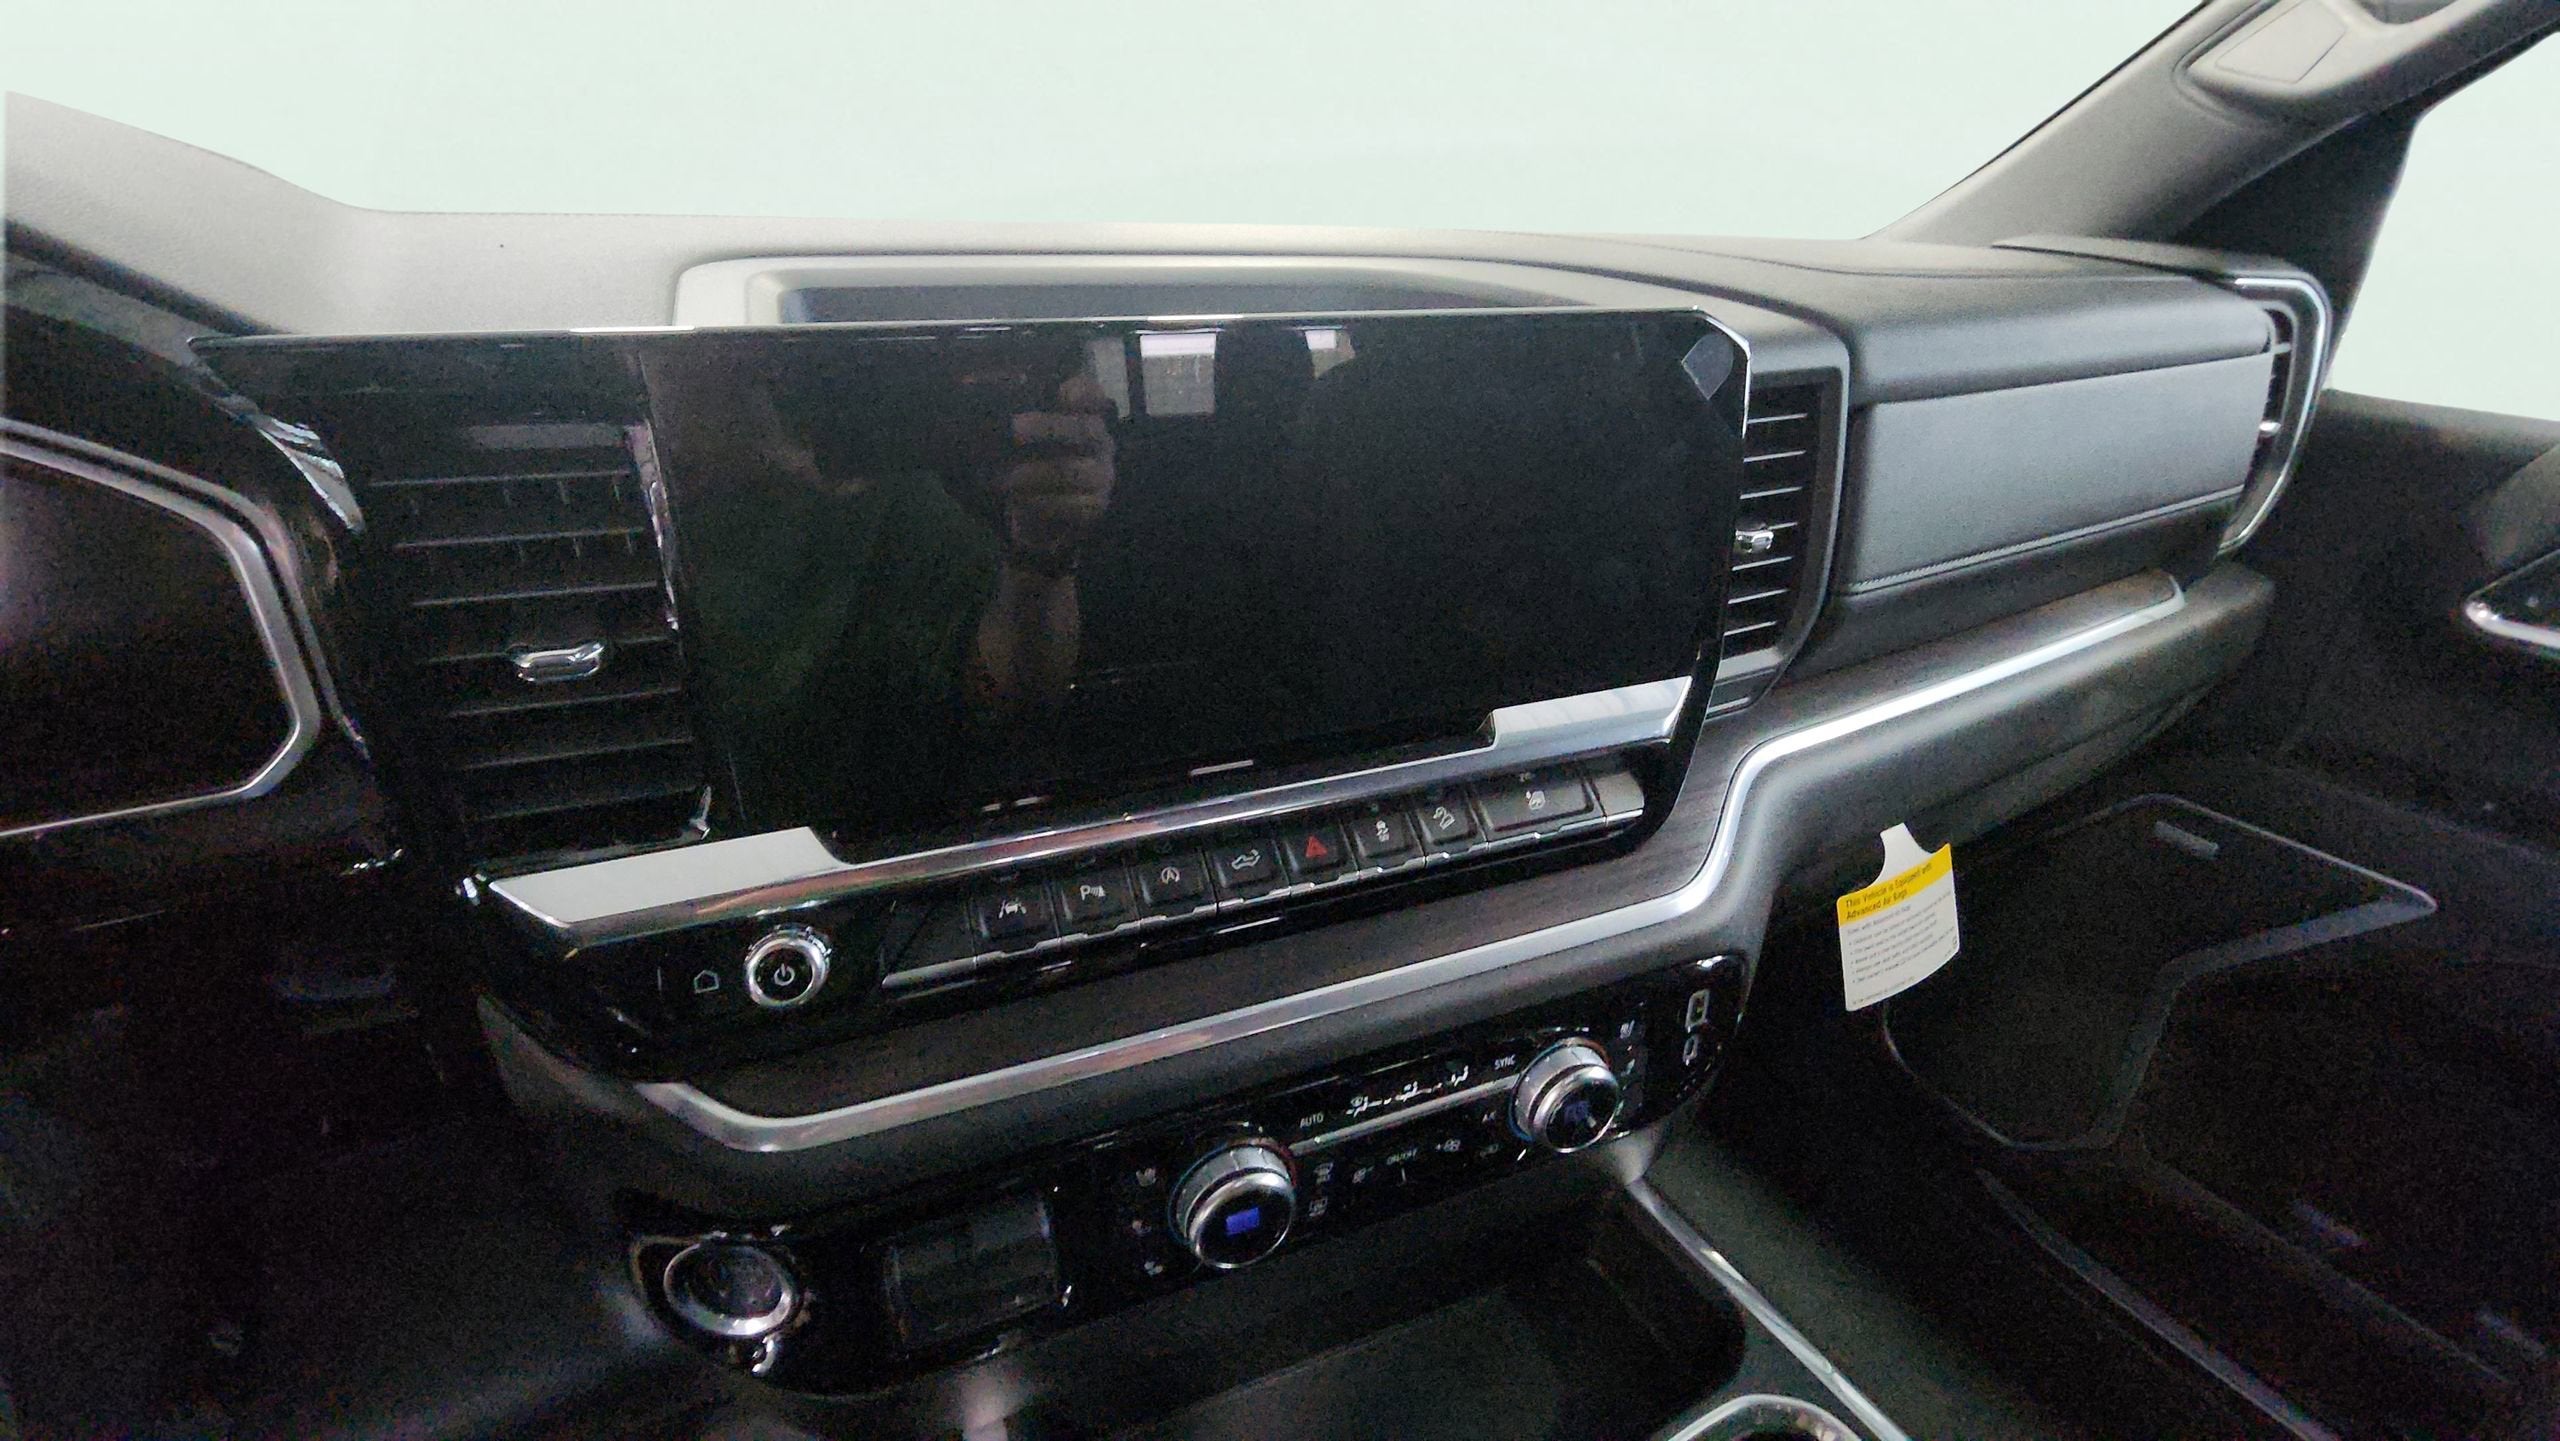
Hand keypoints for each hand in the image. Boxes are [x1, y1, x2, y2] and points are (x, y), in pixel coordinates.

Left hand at [994, 371, 1115, 571]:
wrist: (1033, 514)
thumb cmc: (1024, 462)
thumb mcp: (1012, 433)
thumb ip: (999, 408)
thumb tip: (967, 384)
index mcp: (1082, 416)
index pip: (1091, 394)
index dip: (1081, 391)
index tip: (1062, 392)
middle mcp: (1098, 442)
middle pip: (1083, 430)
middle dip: (1048, 428)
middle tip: (1014, 429)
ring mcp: (1101, 475)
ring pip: (1073, 471)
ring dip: (1034, 474)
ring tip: (1002, 479)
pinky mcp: (1094, 507)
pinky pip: (1072, 506)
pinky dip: (1042, 504)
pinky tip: (1019, 503)